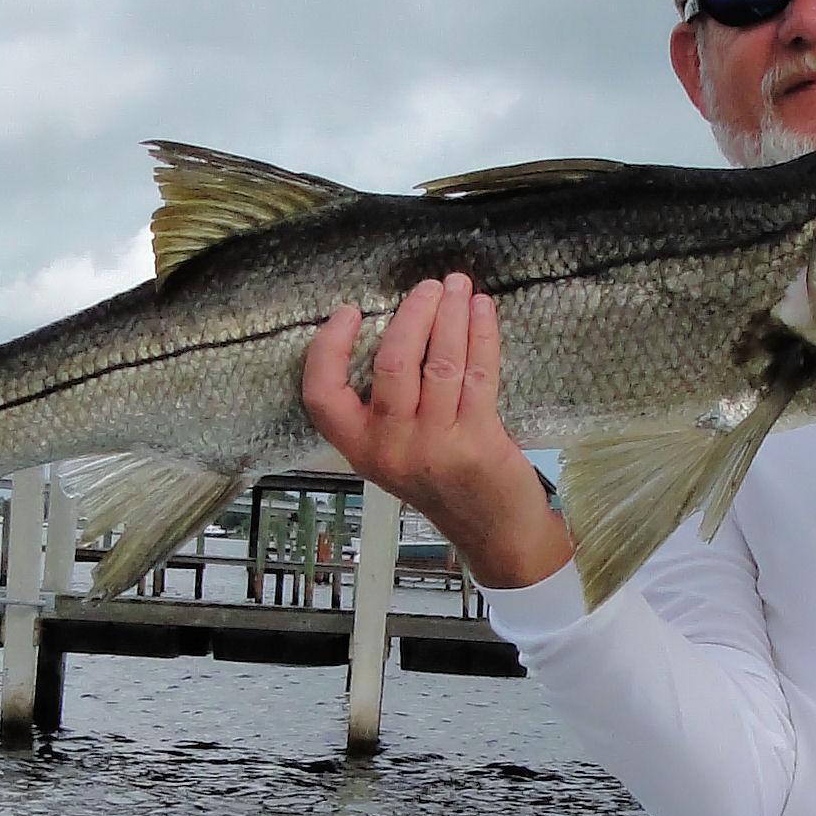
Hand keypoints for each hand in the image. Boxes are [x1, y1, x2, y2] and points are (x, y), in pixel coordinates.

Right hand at [301, 272, 573, 589]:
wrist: (493, 529)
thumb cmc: (443, 478)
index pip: (322, 395)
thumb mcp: (396, 449)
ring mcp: (434, 447)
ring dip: (452, 315)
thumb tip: (401, 324)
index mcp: (359, 447)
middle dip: (413, 314)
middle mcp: (390, 448)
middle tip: (429, 286)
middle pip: (392, 364)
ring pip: (439, 363)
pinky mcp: (477, 442)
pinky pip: (477, 374)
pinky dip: (482, 335)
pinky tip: (484, 311)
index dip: (329, 348)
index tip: (349, 310)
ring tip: (460, 287)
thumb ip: (387, 402)